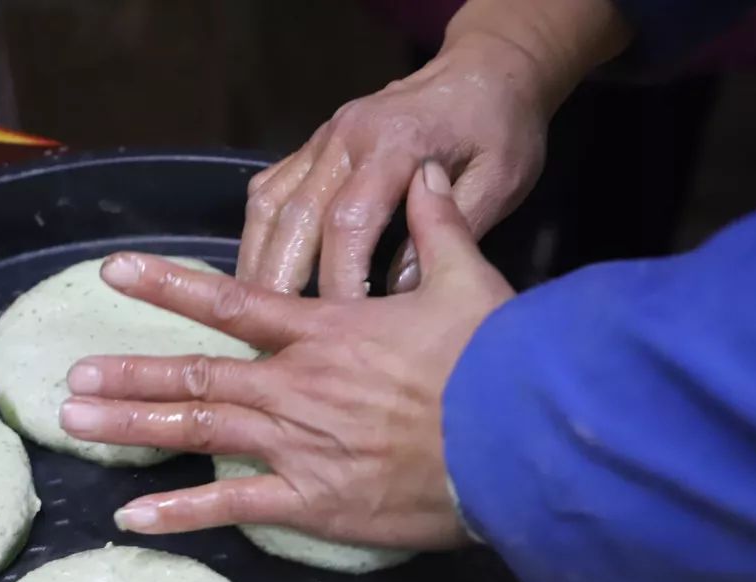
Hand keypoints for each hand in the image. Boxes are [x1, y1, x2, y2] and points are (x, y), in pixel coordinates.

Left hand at [59, 161, 514, 549]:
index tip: (114, 272)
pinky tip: (131, 516)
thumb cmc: (496, 364)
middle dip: (131, 373)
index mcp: (324, 332)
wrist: (522, 444)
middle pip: (195, 375)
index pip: (230, 300)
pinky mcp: (313, 502)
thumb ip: (436, 227)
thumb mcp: (468, 282)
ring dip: (133, 425)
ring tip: (77, 421)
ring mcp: (297, 446)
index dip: (167, 285)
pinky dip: (180, 513)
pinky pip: (233, 508)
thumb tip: (425, 175)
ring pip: (198, 430)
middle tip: (73, 375)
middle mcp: (295, 386)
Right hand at [238, 32, 548, 297]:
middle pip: (294, 216)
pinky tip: (260, 272)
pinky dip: (259, 234)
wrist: (484, 70)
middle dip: (281, 281)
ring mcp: (321, 139)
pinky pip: (268, 190)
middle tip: (272, 337)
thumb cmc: (499, 128)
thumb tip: (400, 289)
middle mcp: (344, 137)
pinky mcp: (311, 146)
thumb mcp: (498, 178)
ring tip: (255, 314)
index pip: (349, 222)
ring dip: (258, 260)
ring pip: (269, 204)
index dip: (339, 280)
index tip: (342, 326)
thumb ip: (451, 232)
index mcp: (395, 143)